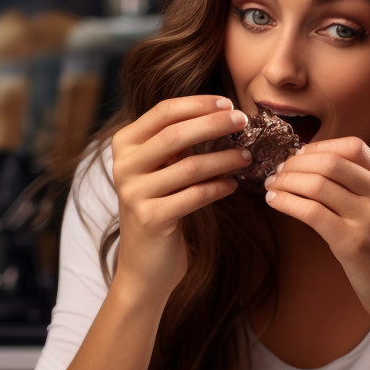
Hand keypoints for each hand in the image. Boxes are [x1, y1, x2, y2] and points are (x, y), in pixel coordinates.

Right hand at [110, 95, 249, 298]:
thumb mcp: (161, 170)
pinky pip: (195, 195)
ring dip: (224, 159)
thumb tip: (224, 114)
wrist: (144, 265)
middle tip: (244, 122)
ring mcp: (134, 193)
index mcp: (124, 145)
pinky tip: (233, 185)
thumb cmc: (161, 208)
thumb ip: (178, 144)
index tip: (229, 104)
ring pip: (190, 166)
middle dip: (215, 124)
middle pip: (176, 134)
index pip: (164, 112)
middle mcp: (123, 166)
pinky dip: (219, 187)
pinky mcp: (151, 218)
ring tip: (247, 157)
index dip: (199, 104)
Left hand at [261, 137, 369, 323]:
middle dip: (295, 164)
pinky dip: (286, 202)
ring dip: (286, 182)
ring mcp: (369, 219)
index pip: (353, 146)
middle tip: (276, 172)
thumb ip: (355, 186)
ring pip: (317, 185)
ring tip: (271, 186)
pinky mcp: (352, 243)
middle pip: (330, 162)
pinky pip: (311, 212)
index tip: (298, 156)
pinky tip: (274, 202)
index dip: (320, 146)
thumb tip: (308, 164)